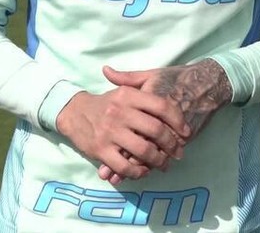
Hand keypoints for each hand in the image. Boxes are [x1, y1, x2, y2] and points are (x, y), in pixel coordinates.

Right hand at [56, 80, 190, 181]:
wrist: (74, 112)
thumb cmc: (105, 103)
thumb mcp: (122, 89)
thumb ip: (144, 87)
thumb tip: (171, 92)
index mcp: (128, 95)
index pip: (162, 106)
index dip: (178, 121)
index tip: (186, 133)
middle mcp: (120, 112)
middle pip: (156, 131)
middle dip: (172, 145)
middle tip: (177, 152)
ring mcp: (110, 132)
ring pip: (144, 151)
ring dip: (158, 161)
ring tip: (164, 164)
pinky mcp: (101, 150)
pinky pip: (125, 167)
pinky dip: (138, 172)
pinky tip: (143, 171)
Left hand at [97, 59, 232, 184]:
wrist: (206, 84)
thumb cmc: (176, 78)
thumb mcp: (151, 75)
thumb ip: (127, 77)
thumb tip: (105, 71)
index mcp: (145, 100)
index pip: (127, 124)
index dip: (114, 140)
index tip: (101, 149)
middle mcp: (157, 117)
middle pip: (137, 143)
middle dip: (123, 161)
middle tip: (111, 175)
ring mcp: (171, 129)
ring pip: (153, 152)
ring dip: (138, 167)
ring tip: (123, 177)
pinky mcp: (183, 137)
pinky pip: (168, 153)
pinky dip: (157, 163)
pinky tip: (146, 171)